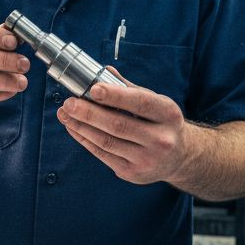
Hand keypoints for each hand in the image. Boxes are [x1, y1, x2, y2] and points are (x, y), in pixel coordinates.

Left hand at [56, 67, 188, 184]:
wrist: (179, 158)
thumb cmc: (161, 123)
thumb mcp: (155, 102)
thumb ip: (129, 88)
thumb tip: (103, 72)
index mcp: (169, 115)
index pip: (141, 103)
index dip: (116, 96)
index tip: (93, 89)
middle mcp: (161, 139)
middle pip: (119, 125)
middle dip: (89, 113)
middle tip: (69, 103)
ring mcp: (147, 159)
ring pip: (107, 142)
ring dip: (82, 126)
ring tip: (65, 114)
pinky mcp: (133, 173)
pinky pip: (103, 154)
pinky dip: (85, 140)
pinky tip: (74, 128)